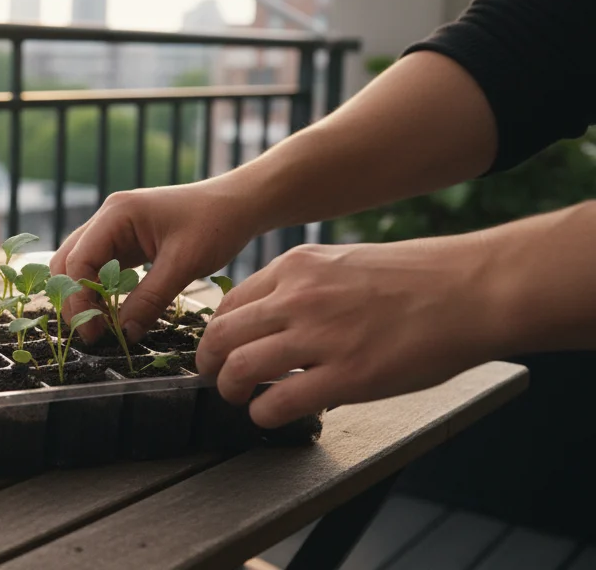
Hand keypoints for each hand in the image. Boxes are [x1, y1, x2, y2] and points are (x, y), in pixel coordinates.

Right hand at [50, 180, 259, 342]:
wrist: (239, 205)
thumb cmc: (216, 224)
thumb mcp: (184, 264)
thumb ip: (151, 299)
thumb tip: (125, 333)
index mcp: (117, 213)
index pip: (78, 259)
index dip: (79, 299)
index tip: (93, 332)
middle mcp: (108, 217)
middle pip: (69, 261)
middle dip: (75, 298)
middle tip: (92, 333)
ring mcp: (114, 228)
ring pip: (81, 265)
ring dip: (86, 295)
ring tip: (102, 326)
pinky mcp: (125, 240)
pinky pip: (101, 267)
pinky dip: (101, 290)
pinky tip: (113, 312)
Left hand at [195, 239, 508, 427]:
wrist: (471, 289)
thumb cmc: (419, 278)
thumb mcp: (344, 265)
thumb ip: (305, 289)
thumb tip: (279, 323)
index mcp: (297, 267)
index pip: (230, 302)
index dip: (218, 332)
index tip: (219, 348)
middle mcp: (299, 297)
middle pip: (222, 334)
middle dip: (209, 361)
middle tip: (213, 378)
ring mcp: (320, 336)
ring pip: (240, 367)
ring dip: (229, 389)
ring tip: (238, 399)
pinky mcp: (347, 376)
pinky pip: (279, 401)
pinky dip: (262, 413)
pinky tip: (267, 416)